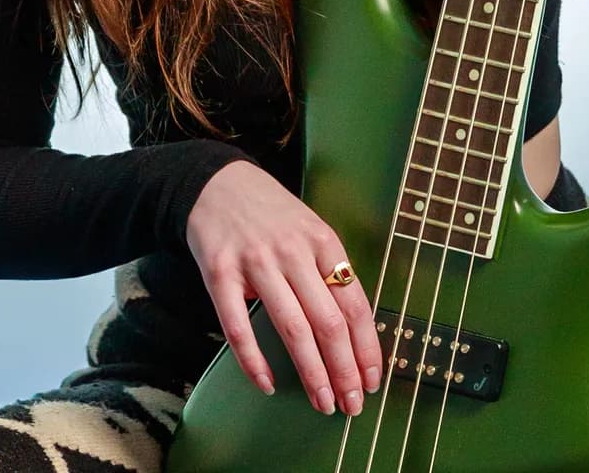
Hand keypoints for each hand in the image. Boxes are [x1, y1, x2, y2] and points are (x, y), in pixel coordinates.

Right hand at [185, 159, 382, 417]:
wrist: (217, 182)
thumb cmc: (271, 214)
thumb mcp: (310, 229)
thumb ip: (329, 271)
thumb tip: (354, 331)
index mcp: (323, 240)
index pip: (355, 303)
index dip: (366, 347)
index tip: (372, 381)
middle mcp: (293, 251)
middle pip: (328, 321)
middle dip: (344, 370)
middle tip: (351, 405)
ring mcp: (256, 262)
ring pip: (291, 328)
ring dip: (311, 373)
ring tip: (322, 403)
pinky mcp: (220, 273)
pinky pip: (239, 326)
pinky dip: (254, 361)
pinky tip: (267, 384)